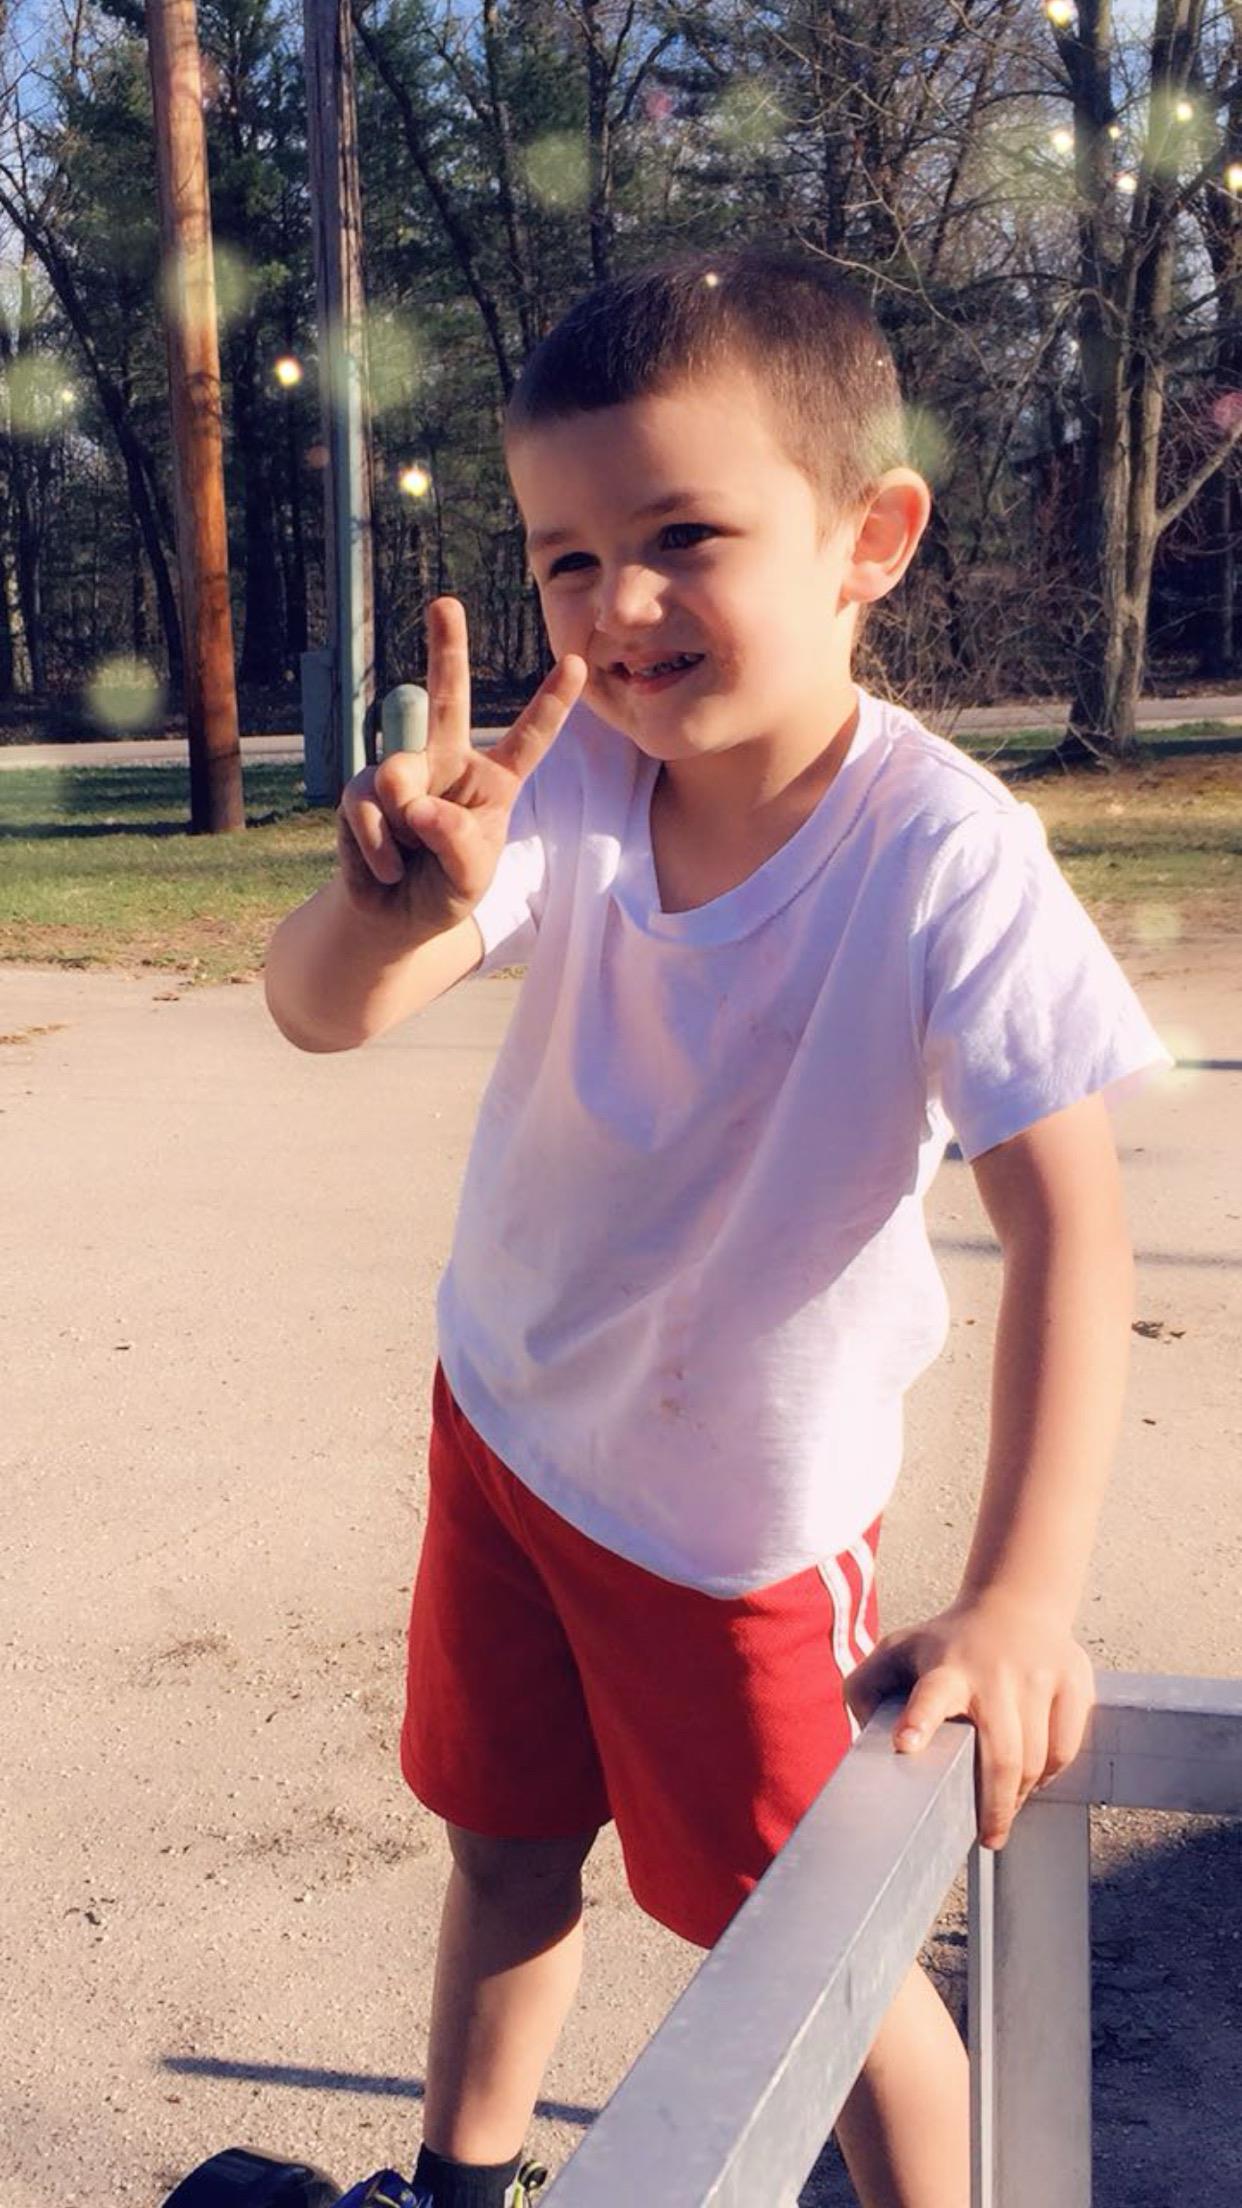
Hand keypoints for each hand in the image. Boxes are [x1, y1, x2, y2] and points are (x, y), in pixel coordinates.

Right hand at [336, 595, 585, 936]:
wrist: (393, 916)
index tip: (578, 662)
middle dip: (446, 650)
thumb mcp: (470, 876)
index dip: (552, 703)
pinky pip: (367, 809)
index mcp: (494, 780)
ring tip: (408, 860)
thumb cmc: (445, 890)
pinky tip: (386, 870)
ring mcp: (403, 773)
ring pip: (398, 777)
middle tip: (446, 604)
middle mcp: (447, 763)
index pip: (528, 739)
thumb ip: (456, 840)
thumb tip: (415, 804)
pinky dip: (378, 848)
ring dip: (404, 829)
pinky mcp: (363, 791)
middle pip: (446, 699)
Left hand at [844, 1587, 1094, 1847]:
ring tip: (1005, 1808)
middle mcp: (994, 1672)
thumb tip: (862, 1746)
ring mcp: (1039, 1674)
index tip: (905, 1745)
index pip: (930, 1694)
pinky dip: (1048, 1773)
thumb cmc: (947, 1643)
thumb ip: (866, 1691)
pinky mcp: (1073, 1680)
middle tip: (987, 1837)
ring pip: (1036, 1760)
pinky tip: (1032, 1777)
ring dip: (1019, 1795)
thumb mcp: (898, 1652)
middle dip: (994, 1805)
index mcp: (945, 1668)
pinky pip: (1064, 1749)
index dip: (919, 1720)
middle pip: (1002, 1754)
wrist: (1016, 1601)